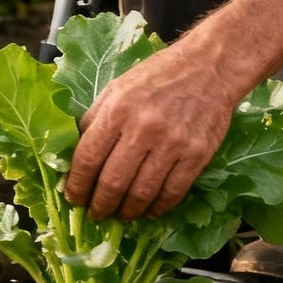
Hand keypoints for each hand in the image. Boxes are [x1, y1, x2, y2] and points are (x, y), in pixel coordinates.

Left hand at [63, 47, 235, 220]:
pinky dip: (157, 208)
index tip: (73, 198)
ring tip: (121, 215)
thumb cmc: (159, 75)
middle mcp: (143, 128)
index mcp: (118, 109)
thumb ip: (96, 118)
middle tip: (95, 214)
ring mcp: (172, 143)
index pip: (88, 159)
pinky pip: (172, 193)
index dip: (77, 185)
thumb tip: (76, 154)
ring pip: (142, 194)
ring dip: (127, 212)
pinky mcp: (196, 155)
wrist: (209, 66)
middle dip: (99, 206)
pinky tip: (149, 210)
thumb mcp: (117, 87)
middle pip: (113, 183)